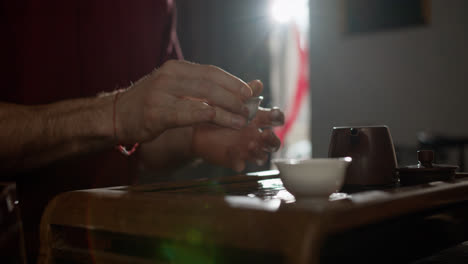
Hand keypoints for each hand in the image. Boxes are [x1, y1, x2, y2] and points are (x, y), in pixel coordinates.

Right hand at [115, 60, 252, 143]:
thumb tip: (227, 92)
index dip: (233, 81)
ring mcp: (161, 94)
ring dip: (227, 110)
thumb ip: (195, 88)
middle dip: (234, 96)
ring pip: (204, 99)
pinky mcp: (157, 113)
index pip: (211, 72)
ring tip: (242, 119)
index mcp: (175, 68)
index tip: (249, 91)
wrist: (115, 116)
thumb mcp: (171, 88)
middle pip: (211, 83)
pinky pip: (189, 114)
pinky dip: (209, 117)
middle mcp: (169, 76)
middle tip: (250, 107)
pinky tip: (221, 122)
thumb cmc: (148, 104)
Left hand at [191, 80, 283, 171]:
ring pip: (261, 155)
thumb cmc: (218, 110)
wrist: (197, 126)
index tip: (273, 113)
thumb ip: (245, 94)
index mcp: (257, 119)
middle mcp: (256, 135)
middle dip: (272, 139)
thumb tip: (258, 83)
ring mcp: (246, 148)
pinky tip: (238, 164)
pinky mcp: (235, 158)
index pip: (276, 119)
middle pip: (273, 141)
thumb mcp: (229, 100)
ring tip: (250, 144)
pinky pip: (240, 163)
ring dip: (258, 152)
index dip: (278, 116)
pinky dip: (240, 164)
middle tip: (265, 133)